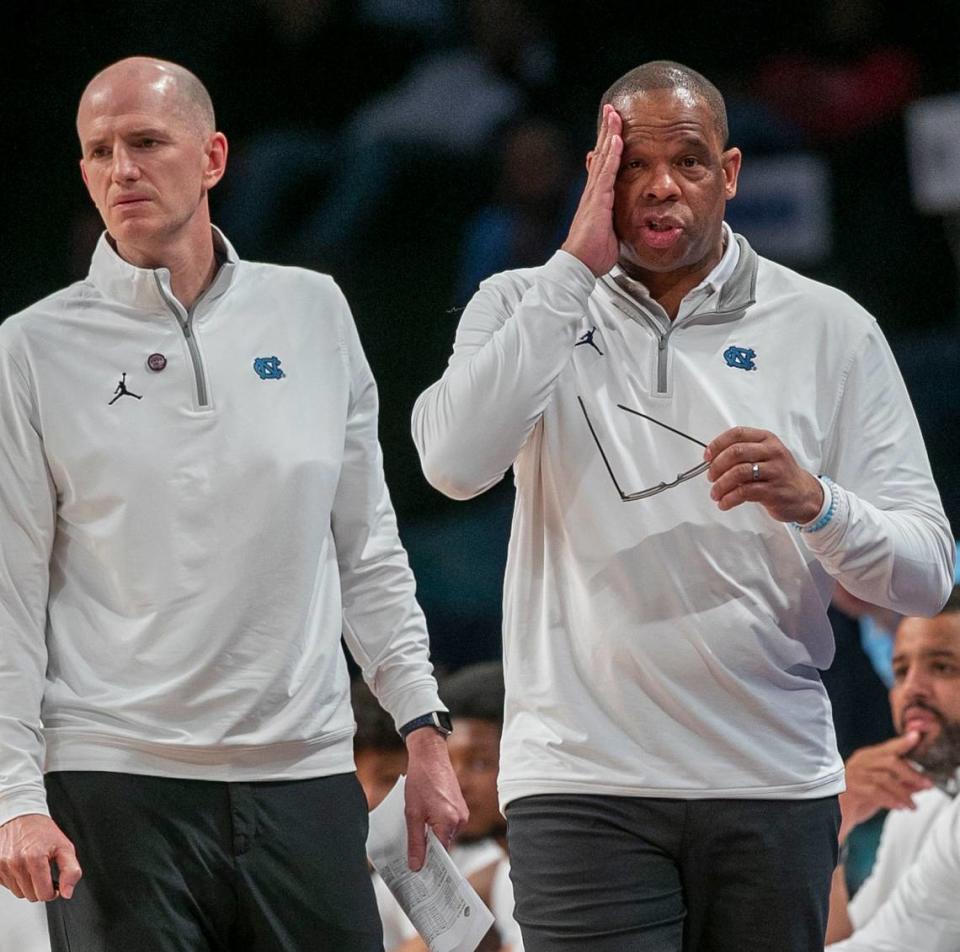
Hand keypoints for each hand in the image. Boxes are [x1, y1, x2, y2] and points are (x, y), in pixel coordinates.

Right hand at [0, 813, 81, 900]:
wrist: (22, 816)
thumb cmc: (43, 831)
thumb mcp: (65, 847)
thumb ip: (70, 870)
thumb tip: (67, 893)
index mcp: (35, 858)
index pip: (44, 894)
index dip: (53, 891)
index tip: (55, 883)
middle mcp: (16, 863)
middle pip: (31, 896)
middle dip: (40, 887)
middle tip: (44, 871)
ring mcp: (2, 866)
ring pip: (18, 893)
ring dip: (27, 884)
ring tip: (32, 866)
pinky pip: (7, 886)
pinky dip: (15, 880)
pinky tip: (20, 866)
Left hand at [403, 729, 467, 870]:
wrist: (430, 756)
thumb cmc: (421, 781)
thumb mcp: (412, 814)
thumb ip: (415, 842)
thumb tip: (417, 866)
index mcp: (449, 823)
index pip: (442, 855)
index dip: (430, 864)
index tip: (420, 874)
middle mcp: (460, 819)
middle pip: (444, 845)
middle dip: (429, 849)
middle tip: (412, 856)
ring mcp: (462, 812)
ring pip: (445, 834)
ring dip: (432, 835)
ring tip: (417, 830)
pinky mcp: (460, 806)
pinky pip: (448, 823)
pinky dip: (437, 825)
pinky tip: (424, 819)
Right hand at [561, 104, 621, 276]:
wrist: (580, 265)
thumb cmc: (594, 254)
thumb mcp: (609, 232)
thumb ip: (615, 220)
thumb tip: (621, 219)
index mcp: (597, 198)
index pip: (604, 166)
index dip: (609, 146)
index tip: (614, 129)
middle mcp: (593, 191)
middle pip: (602, 154)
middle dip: (607, 131)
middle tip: (612, 109)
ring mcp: (594, 194)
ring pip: (604, 157)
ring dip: (610, 134)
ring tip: (614, 113)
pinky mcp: (597, 200)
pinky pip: (607, 172)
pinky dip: (612, 154)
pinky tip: (617, 138)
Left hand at [704, 426, 823, 522]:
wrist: (804, 494)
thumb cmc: (779, 473)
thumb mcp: (765, 455)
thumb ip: (742, 453)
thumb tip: (712, 460)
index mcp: (767, 439)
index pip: (737, 434)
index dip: (717, 444)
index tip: (707, 456)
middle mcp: (772, 452)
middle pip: (736, 452)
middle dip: (717, 466)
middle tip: (710, 477)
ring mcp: (775, 471)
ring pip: (738, 472)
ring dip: (721, 485)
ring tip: (715, 493)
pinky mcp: (774, 490)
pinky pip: (744, 492)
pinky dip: (729, 499)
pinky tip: (724, 503)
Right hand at [838, 732, 932, 840]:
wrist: (835, 813)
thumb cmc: (858, 798)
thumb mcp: (882, 789)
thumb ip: (900, 784)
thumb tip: (921, 783)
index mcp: (866, 758)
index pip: (887, 747)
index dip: (902, 742)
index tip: (916, 737)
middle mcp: (860, 763)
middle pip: (889, 761)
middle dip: (910, 773)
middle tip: (926, 784)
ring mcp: (854, 775)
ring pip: (884, 778)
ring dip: (903, 792)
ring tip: (912, 804)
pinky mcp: (852, 789)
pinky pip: (876, 792)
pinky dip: (892, 800)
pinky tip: (900, 806)